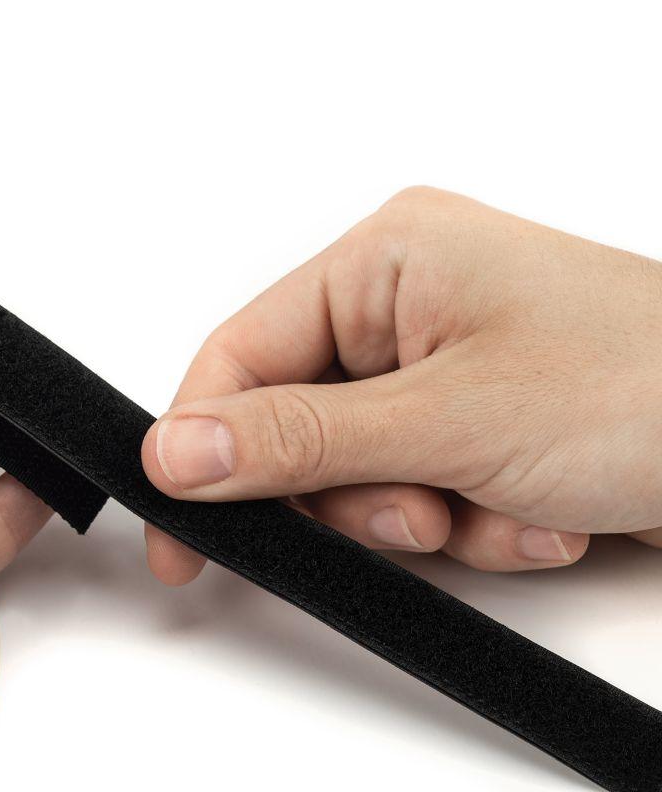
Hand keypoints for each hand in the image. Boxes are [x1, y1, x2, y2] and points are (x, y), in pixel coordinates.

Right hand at [141, 187, 661, 582]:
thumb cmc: (653, 386)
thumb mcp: (450, 422)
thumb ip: (299, 441)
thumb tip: (179, 452)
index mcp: (386, 259)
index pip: (239, 354)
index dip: (201, 447)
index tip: (181, 534)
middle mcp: (407, 302)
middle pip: (297, 425)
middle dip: (356, 496)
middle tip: (416, 518)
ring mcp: (443, 364)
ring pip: (357, 474)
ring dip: (423, 519)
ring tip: (501, 512)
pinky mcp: (476, 420)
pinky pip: (416, 492)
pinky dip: (469, 526)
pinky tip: (539, 516)